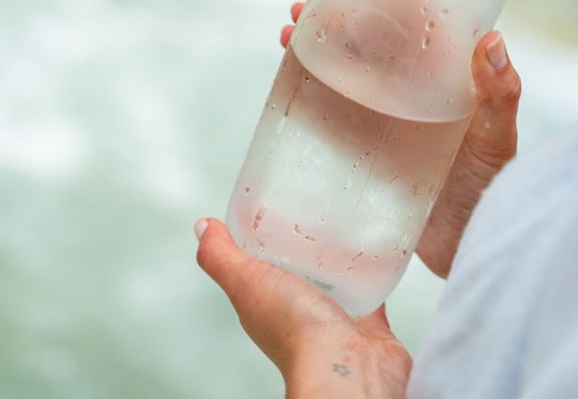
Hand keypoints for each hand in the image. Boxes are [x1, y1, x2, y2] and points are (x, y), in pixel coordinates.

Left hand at [195, 218, 411, 398]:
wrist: (348, 366)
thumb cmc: (298, 333)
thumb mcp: (247, 281)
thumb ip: (221, 257)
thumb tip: (202, 228)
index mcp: (265, 303)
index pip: (259, 266)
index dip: (261, 240)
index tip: (271, 211)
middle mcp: (298, 312)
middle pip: (298, 272)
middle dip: (303, 246)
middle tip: (311, 213)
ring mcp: (333, 319)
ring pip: (335, 281)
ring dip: (338, 260)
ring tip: (343, 226)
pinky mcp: (367, 322)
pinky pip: (370, 292)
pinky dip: (372, 274)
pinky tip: (374, 254)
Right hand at [281, 2, 520, 277]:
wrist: (469, 246)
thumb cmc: (494, 188)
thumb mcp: (497, 139)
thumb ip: (499, 95)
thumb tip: (491, 38)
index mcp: (444, 79)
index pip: (409, 27)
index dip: (380, 2)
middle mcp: (411, 94)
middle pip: (368, 46)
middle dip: (334, 24)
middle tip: (303, 10)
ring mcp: (385, 121)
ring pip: (345, 76)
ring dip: (316, 54)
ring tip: (289, 36)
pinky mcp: (365, 150)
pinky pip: (333, 117)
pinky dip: (311, 98)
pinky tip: (291, 88)